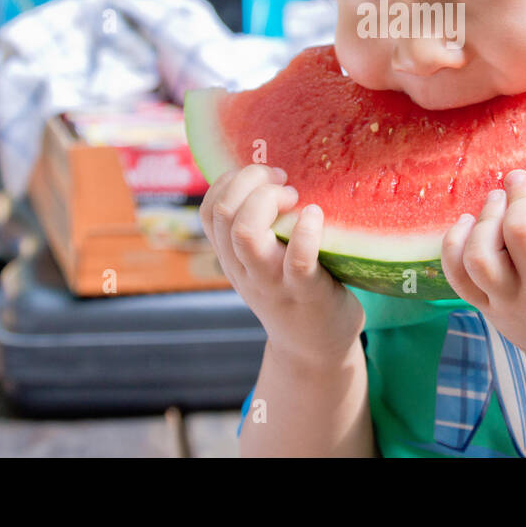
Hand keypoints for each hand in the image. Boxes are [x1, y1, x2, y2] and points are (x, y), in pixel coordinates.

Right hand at [200, 164, 364, 367]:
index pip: (209, 210)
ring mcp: (273, 283)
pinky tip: (316, 214)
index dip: (232, 181)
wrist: (315, 351)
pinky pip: (298, 260)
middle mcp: (244, 269)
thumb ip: (257, 228)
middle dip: (251, 181)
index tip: (264, 177)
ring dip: (269, 202)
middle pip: (223, 213)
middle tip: (284, 182)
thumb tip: (270, 175)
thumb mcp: (262, 263)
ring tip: (295, 197)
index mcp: (232, 258)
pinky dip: (306, 230)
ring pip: (246, 234)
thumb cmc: (295, 291)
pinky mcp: (307, 293)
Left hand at [439, 169, 525, 376]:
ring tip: (496, 200)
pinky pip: (458, 277)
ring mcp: (512, 302)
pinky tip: (466, 222)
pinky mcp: (487, 309)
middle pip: (522, 232)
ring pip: (482, 256)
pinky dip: (453, 244)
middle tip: (518, 181)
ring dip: (485, 218)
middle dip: (518, 196)